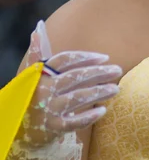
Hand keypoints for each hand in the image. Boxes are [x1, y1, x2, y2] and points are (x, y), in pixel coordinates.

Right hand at [22, 22, 121, 146]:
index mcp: (42, 74)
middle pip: (76, 77)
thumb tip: (37, 31)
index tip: (105, 57)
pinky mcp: (53, 127)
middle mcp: (45, 89)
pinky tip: (102, 111)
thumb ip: (38, 55)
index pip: (66, 60)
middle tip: (118, 70)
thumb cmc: (31, 96)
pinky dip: (88, 117)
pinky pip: (73, 122)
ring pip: (78, 98)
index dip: (86, 57)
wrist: (19, 128)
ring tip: (116, 89)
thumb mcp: (31, 75)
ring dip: (99, 92)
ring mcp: (49, 109)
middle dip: (99, 73)